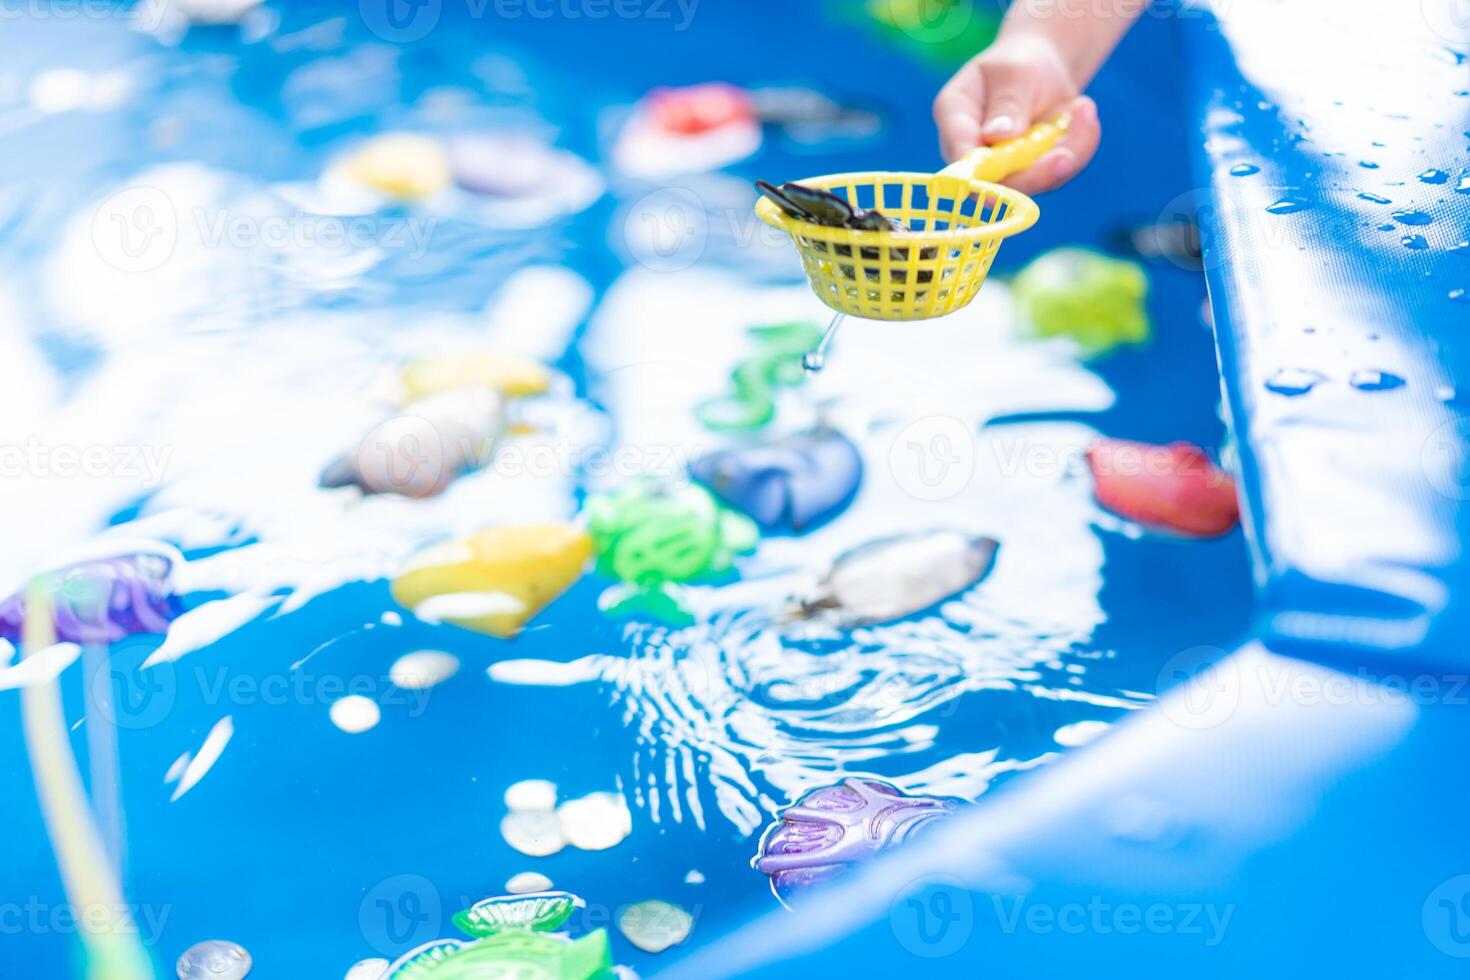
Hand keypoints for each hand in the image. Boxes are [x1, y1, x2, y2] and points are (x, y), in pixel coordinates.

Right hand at [933, 34, 1101, 194]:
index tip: (1008, 166)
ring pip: (1034, 182)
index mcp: (955, 118)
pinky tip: (1085, 112)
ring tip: (1084, 108)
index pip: (959, 152)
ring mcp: (1003, 169)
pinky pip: (1059, 173)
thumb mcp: (1014, 71)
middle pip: (998, 181)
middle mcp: (973, 153)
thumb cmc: (1018, 63)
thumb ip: (1007, 103)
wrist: (1041, 69)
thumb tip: (996, 137)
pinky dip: (1080, 146)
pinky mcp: (1032, 174)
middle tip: (1067, 155)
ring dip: (1068, 152)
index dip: (979, 169)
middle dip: (1036, 172)